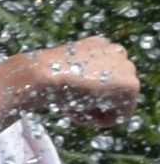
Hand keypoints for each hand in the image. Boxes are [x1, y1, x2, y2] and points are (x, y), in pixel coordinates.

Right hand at [0, 37, 140, 129]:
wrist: (38, 75)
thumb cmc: (33, 76)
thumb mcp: (54, 71)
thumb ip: (71, 75)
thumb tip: (69, 92)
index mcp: (99, 44)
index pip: (101, 77)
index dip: (82, 91)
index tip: (63, 93)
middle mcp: (116, 51)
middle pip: (111, 91)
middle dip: (90, 101)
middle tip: (66, 102)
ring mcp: (125, 67)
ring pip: (115, 103)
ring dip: (92, 111)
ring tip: (71, 107)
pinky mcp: (129, 86)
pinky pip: (119, 115)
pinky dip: (98, 119)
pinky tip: (80, 110)